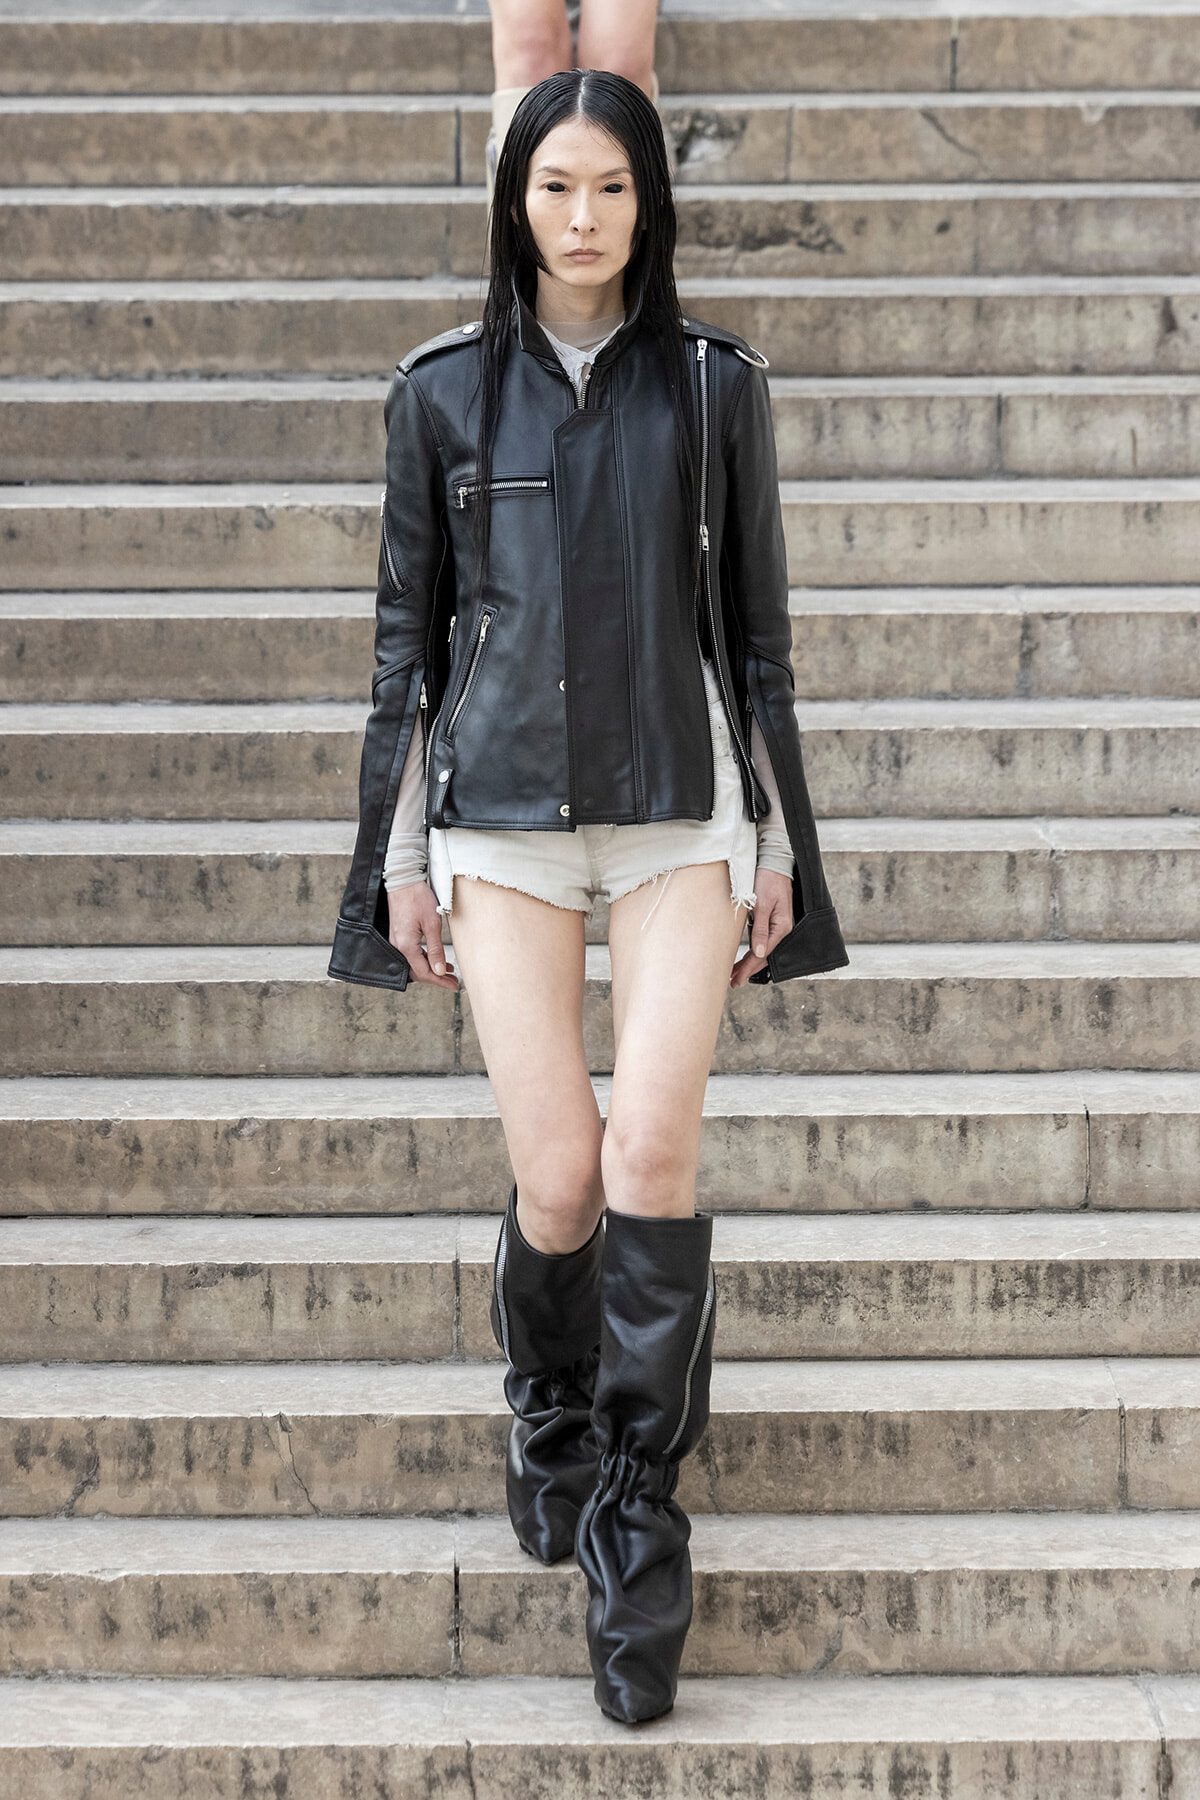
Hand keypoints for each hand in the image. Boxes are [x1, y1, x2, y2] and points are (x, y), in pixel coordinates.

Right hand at [386, 881, 458, 989]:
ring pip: (415, 963)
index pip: (424, 972)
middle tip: (454, 981)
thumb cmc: (418, 898)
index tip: (453, 985)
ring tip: (449, 971)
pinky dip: (425, 958)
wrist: (403, 880)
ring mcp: (397, 941)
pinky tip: (437, 958)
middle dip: (437, 977)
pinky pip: (411, 953)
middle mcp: (398, 946)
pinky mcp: (399, 935)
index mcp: (406, 946)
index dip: (439, 981)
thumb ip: (435, 949)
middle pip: (418, 971)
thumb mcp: (432, 924)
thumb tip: (440, 971)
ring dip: (432, 968)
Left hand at [730, 867, 792, 987]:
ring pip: (763, 950)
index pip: (762, 954)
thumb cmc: (768, 880)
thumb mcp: (761, 904)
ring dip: (749, 962)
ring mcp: (778, 926)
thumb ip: (760, 929)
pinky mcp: (772, 921)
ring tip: (735, 973)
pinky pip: (763, 941)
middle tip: (733, 982)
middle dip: (748, 969)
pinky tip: (745, 958)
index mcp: (781, 927)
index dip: (748, 968)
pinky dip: (753, 951)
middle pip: (764, 956)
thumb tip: (759, 953)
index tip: (736, 979)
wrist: (774, 863)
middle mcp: (781, 929)